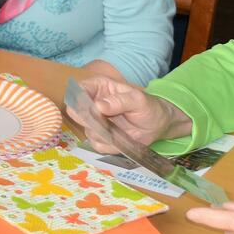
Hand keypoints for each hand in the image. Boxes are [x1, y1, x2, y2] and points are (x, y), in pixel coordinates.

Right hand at [68, 74, 190, 152]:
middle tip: (106, 126)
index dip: (79, 102)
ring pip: (87, 131)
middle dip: (90, 122)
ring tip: (121, 132)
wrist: (158, 125)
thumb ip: (120, 101)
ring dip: (103, 135)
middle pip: (75, 112)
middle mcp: (92, 103)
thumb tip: (98, 106)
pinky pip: (96, 145)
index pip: (77, 91)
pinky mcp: (100, 137)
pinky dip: (109, 145)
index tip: (93, 112)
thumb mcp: (138, 100)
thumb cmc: (148, 106)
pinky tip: (121, 140)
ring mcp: (95, 121)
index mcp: (98, 87)